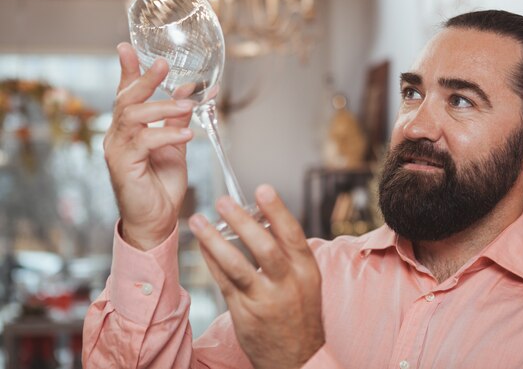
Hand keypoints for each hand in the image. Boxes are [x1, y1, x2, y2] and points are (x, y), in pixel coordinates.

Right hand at [104, 43, 193, 249]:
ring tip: (187, 107)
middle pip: (127, 99)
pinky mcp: (122, 166)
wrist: (156, 220)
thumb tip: (190, 90)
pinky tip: (186, 135)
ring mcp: (116, 150)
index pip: (125, 94)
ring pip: (133, 116)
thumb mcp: (175, 144)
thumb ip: (177, 118)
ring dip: (162, 107)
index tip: (127, 47)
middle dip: (145, 79)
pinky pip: (143, 141)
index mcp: (129, 129)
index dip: (128, 71)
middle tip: (163, 64)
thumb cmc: (162, 184)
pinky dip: (166, 135)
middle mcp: (117, 136)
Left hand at [189, 185, 324, 368]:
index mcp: (306, 270)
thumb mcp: (307, 281)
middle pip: (264, 248)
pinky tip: (202, 246)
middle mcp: (288, 284)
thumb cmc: (300, 313)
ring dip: (216, 241)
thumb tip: (268, 218)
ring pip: (238, 266)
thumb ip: (290, 253)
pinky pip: (224, 283)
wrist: (298, 358)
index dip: (277, 210)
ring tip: (199, 221)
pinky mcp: (245, 314)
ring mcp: (265, 300)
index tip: (262, 188)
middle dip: (243, 221)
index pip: (292, 234)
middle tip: (223, 201)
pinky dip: (211, 262)